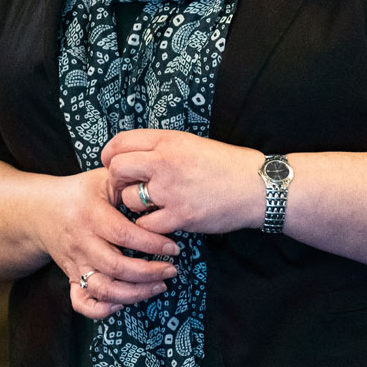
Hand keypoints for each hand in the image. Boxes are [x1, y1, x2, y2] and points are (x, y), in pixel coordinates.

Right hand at [32, 167, 180, 319]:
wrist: (41, 211)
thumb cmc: (79, 193)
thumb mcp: (102, 179)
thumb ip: (128, 182)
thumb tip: (159, 191)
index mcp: (91, 216)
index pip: (124, 235)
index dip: (152, 244)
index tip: (173, 248)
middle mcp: (82, 243)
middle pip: (116, 267)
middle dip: (149, 273)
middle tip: (171, 270)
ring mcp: (75, 263)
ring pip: (104, 289)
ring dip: (134, 294)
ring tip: (158, 286)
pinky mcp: (71, 277)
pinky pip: (82, 303)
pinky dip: (102, 310)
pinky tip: (123, 304)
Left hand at [102, 129, 264, 236]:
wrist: (256, 186)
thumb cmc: (226, 164)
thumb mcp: (191, 143)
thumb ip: (162, 147)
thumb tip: (133, 156)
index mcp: (168, 140)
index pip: (121, 142)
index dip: (110, 155)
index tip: (112, 165)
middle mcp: (165, 162)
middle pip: (117, 169)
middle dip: (116, 181)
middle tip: (126, 189)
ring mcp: (171, 190)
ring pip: (128, 200)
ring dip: (134, 206)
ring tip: (149, 206)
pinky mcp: (180, 216)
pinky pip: (145, 225)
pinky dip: (149, 226)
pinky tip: (161, 222)